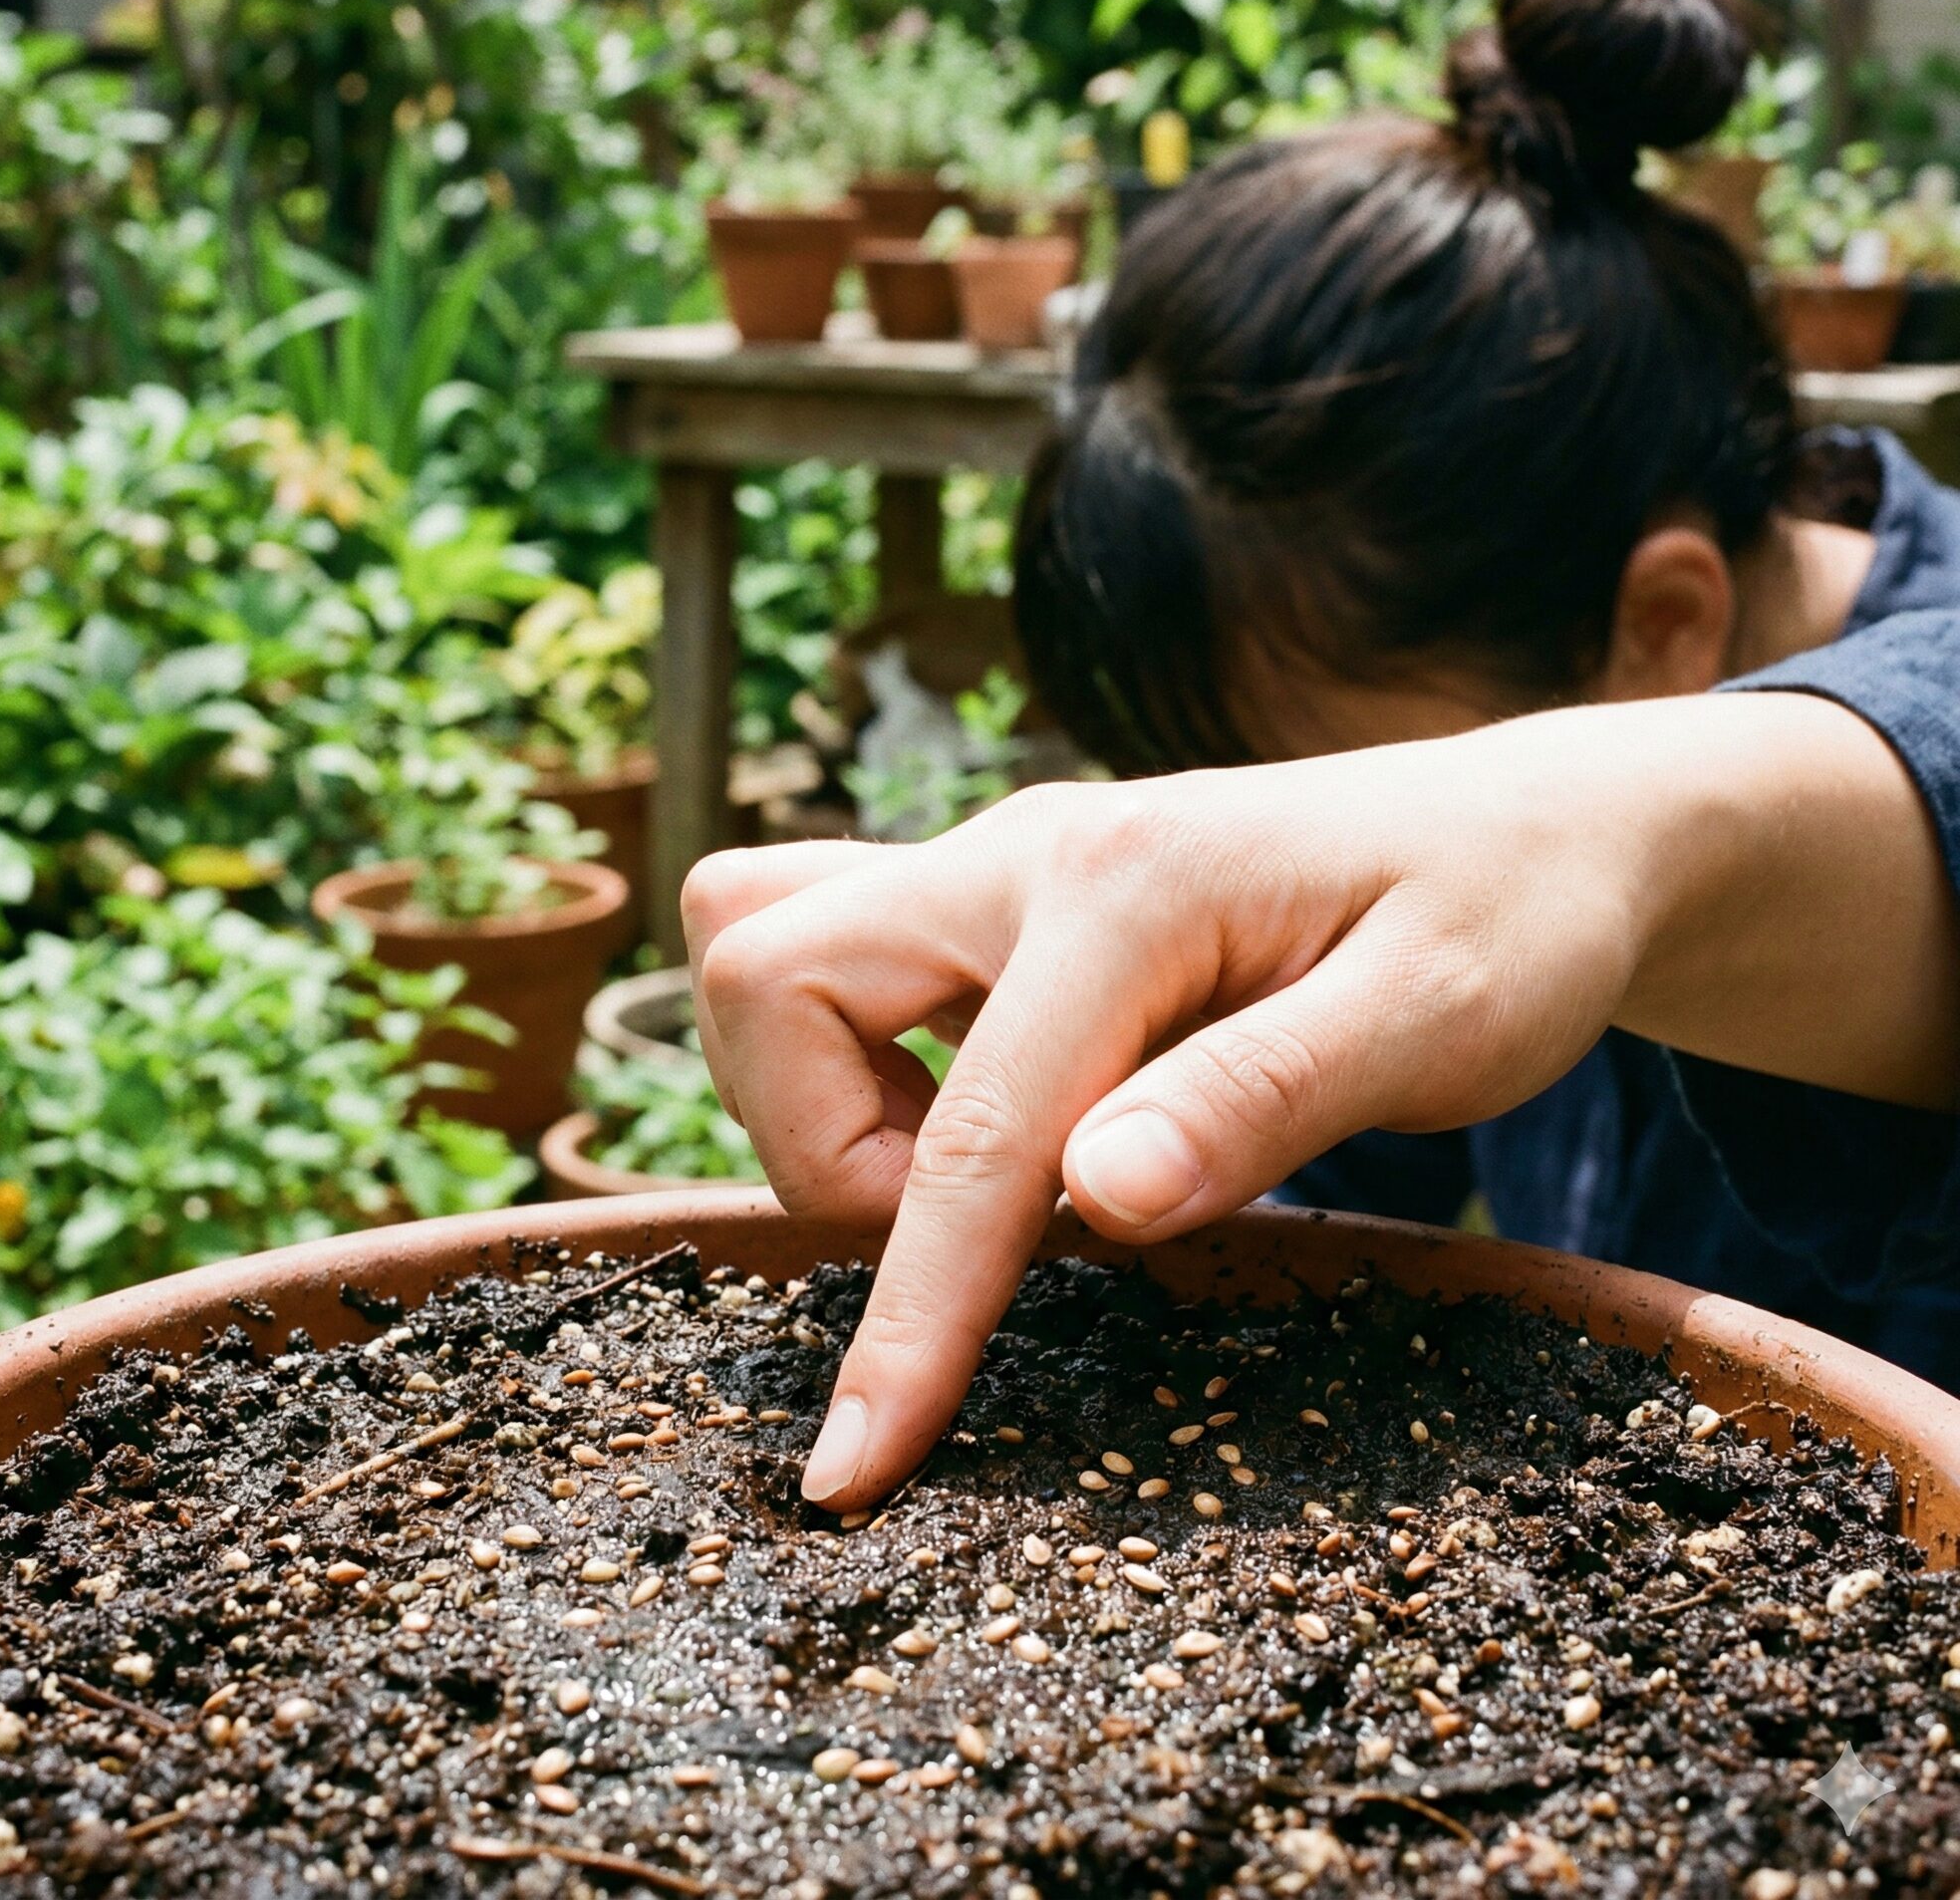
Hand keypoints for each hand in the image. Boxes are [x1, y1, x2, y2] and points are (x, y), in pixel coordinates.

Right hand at [685, 693, 1955, 1506]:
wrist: (1525, 830)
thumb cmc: (1505, 921)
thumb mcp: (1436, 1020)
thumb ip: (1259, 1100)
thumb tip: (1095, 1200)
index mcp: (1130, 884)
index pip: (979, 1130)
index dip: (908, 1313)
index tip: (855, 1467)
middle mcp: (1028, 849)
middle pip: (773, 979)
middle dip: (821, 1150)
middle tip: (982, 1229)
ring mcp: (1002, 861)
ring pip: (777, 951)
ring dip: (826, 1097)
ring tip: (991, 1172)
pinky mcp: (1001, 895)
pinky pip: (833, 941)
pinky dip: (849, 1050)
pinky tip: (968, 1105)